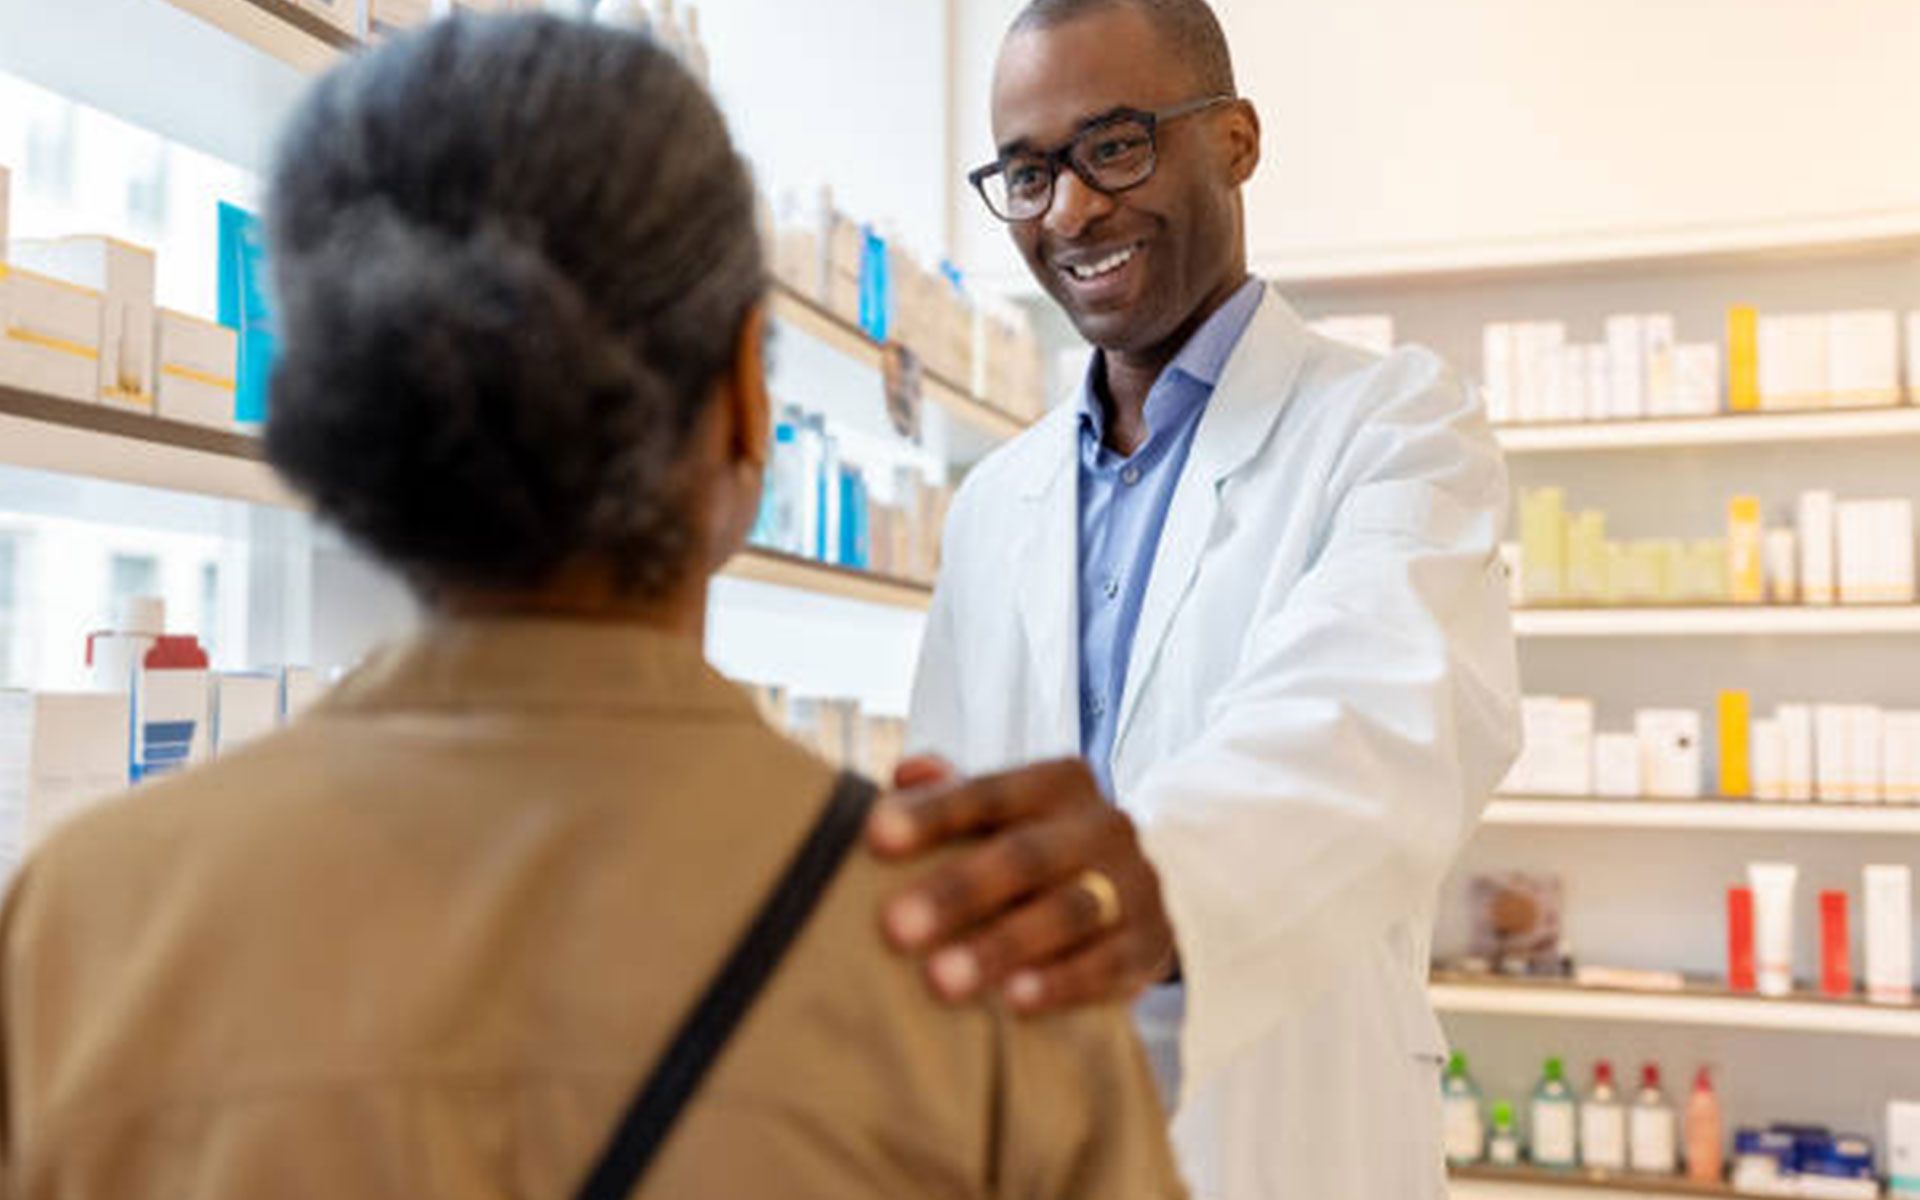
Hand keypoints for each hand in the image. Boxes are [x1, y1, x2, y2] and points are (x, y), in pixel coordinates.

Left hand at [869, 756, 1175, 1015]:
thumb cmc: (1043, 850)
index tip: (875, 837)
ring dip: (1000, 947)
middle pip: (1025, 856)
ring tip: (940, 980)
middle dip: (957, 891)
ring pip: (1066, 912)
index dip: (933, 814)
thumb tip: (901, 777)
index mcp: (1058, 783)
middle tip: (894, 927)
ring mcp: (1133, 884)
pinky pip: (1105, 964)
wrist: (1144, 894)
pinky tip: (1013, 1001)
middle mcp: (1101, 825)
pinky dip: (1060, 983)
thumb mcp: (1006, 814)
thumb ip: (951, 793)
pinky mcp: (1149, 943)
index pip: (989, 792)